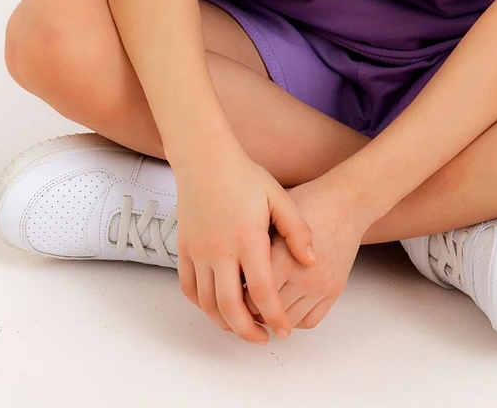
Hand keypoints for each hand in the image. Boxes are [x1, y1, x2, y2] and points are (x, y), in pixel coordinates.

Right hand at [174, 144, 318, 345]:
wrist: (204, 158)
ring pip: (207, 304)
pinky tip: (217, 307)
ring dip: (225, 323)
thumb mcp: (278, 196)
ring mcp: (198, 251)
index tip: (284, 331)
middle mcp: (220, 250)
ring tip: (243, 327)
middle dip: (248, 331)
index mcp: (247, 239)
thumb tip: (312, 261)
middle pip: (230, 308)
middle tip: (264, 339)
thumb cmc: (245, 176)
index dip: (275, 316)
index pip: (262, 291)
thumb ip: (297, 230)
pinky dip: (202, 305)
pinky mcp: (185, 249)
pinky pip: (189, 289)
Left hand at [242, 175, 367, 331]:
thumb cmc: (308, 200)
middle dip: (250, 308)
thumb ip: (254, 240)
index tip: (231, 287)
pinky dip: (295, 320)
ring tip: (262, 304)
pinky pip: (310, 320)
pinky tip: (285, 305)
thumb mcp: (274, 212)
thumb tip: (229, 264)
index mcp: (281, 257)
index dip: (236, 295)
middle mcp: (302, 277)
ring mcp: (320, 286)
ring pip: (288, 321)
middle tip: (242, 299)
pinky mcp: (334, 291)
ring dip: (272, 318)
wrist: (346, 201)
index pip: (249, 296)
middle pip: (265, 313)